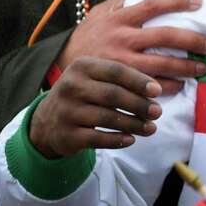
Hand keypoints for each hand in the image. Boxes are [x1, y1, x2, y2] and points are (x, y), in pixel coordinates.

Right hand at [29, 56, 161, 157]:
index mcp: (82, 66)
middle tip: (157, 112)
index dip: (139, 81)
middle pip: (113, 95)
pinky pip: (97, 138)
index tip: (157, 91)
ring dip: (133, 124)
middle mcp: (71, 86)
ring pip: (107, 118)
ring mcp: (66, 111)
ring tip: (150, 128)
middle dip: (139, 104)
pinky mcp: (66, 134)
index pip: (116, 71)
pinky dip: (117, 140)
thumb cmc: (83, 95)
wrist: (47, 121)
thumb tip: (155, 91)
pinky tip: (131, 139)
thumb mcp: (95, 78)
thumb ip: (121, 80)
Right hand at [57, 0, 205, 95]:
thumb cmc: (88, 36)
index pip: (153, 5)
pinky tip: (180, 88)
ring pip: (159, 66)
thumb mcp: (101, 11)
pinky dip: (166, 89)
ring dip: (184, 69)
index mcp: (119, 19)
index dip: (177, 1)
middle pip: (164, 37)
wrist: (59, 67)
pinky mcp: (118, 84)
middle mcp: (121, 39)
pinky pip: (147, 89)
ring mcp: (119, 64)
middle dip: (191, 41)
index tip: (199, 2)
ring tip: (201, 70)